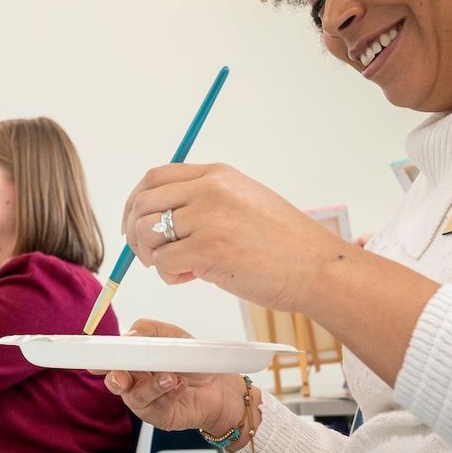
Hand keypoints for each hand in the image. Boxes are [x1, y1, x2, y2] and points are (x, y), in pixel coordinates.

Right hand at [97, 319, 242, 433]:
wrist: (220, 385)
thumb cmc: (194, 361)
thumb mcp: (173, 336)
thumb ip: (150, 330)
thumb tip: (130, 335)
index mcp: (134, 362)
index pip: (111, 362)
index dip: (100, 362)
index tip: (95, 363)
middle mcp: (136, 383)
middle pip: (115, 383)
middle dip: (116, 379)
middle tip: (123, 377)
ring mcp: (147, 402)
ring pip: (136, 397)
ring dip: (152, 385)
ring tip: (171, 377)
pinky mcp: (160, 417)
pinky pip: (157, 407)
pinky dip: (169, 393)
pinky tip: (181, 384)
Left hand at [121, 163, 340, 309]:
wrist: (317, 267)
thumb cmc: (285, 244)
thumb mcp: (244, 203)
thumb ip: (206, 202)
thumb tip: (162, 218)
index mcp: (217, 175)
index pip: (155, 178)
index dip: (136, 202)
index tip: (134, 223)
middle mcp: (209, 190)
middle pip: (143, 203)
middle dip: (134, 232)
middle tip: (146, 254)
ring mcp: (208, 218)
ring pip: (147, 233)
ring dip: (152, 256)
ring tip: (178, 268)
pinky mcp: (208, 249)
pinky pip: (163, 261)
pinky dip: (168, 274)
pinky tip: (191, 277)